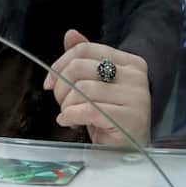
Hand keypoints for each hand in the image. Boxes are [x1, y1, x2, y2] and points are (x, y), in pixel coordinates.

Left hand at [42, 30, 150, 146]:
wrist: (128, 152)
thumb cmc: (110, 118)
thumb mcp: (97, 86)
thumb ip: (86, 60)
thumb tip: (70, 34)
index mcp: (131, 62)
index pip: (85, 50)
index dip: (60, 64)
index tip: (49, 83)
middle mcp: (136, 76)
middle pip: (80, 68)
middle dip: (61, 88)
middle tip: (61, 103)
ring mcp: (136, 98)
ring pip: (82, 90)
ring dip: (67, 106)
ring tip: (70, 116)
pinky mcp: (129, 119)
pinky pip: (87, 110)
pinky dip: (71, 116)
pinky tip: (69, 122)